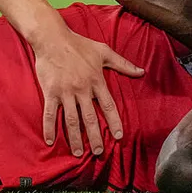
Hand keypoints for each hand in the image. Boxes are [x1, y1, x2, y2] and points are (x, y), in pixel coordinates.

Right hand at [35, 28, 144, 155]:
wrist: (53, 39)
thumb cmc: (80, 44)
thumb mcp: (104, 52)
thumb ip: (123, 64)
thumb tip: (142, 71)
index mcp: (97, 81)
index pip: (108, 106)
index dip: (114, 122)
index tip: (118, 137)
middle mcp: (82, 90)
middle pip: (90, 118)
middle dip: (95, 137)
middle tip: (99, 152)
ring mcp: (65, 92)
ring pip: (71, 120)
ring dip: (75, 138)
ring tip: (79, 153)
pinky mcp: (50, 92)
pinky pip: (49, 114)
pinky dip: (49, 128)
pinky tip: (50, 141)